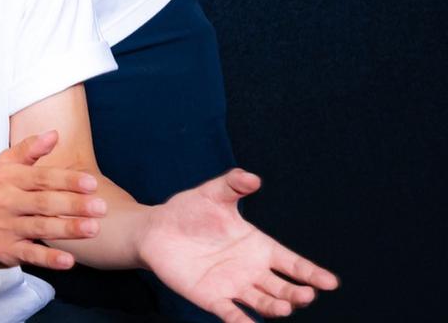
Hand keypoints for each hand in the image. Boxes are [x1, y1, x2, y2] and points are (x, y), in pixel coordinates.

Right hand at [0, 131, 104, 269]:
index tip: (92, 183)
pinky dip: (49, 259)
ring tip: (94, 228)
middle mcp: (5, 202)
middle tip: (101, 207)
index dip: (67, 180)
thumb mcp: (1, 166)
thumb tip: (54, 134)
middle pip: (43, 203)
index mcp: (6, 178)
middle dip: (73, 204)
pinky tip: (70, 260)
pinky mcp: (5, 251)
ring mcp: (5, 228)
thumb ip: (28, 150)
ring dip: (68, 229)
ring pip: (40, 228)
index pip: (40, 178)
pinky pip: (30, 255)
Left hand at [139, 170, 338, 321]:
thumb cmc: (189, 211)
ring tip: (285, 309)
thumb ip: (232, 184)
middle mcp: (253, 271)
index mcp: (260, 248)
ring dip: (275, 308)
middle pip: (283, 288)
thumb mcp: (212, 194)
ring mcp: (234, 287)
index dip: (312, 273)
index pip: (294, 264)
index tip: (331, 282)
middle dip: (297, 294)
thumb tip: (252, 177)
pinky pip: (231, 314)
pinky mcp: (212, 298)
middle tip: (307, 295)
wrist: (156, 229)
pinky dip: (241, 322)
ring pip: (263, 303)